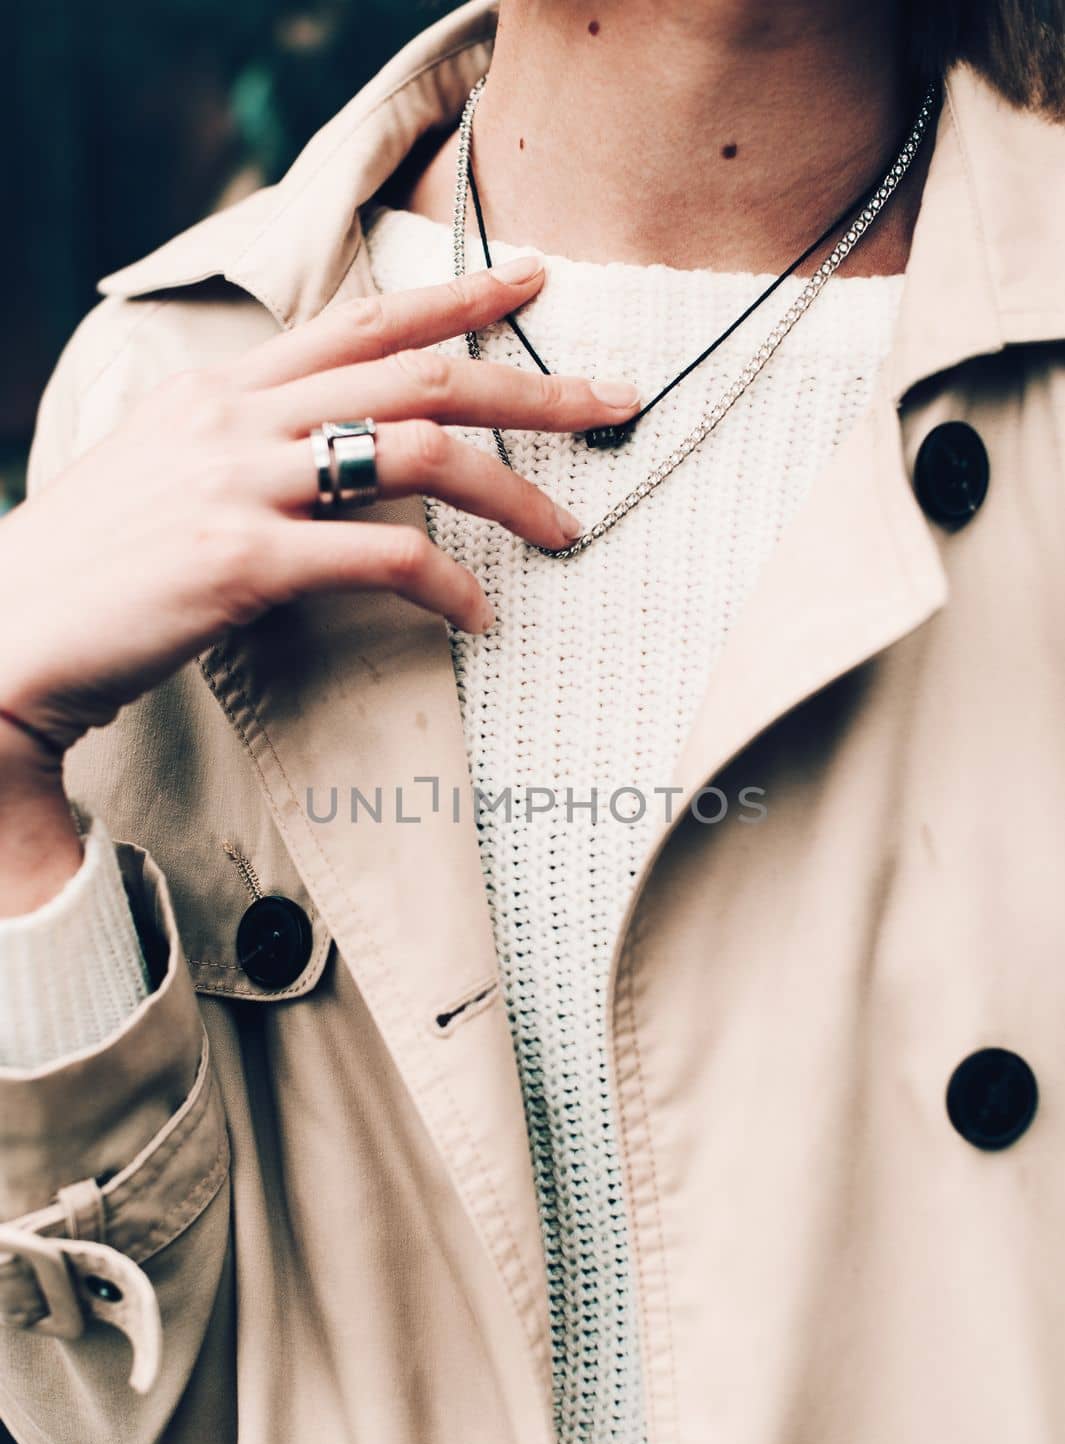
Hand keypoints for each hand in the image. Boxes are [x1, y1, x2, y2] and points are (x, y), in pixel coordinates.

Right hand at [0, 257, 639, 765]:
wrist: (7, 630)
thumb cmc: (95, 564)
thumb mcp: (166, 468)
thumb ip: (245, 442)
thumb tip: (322, 449)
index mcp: (224, 388)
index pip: (363, 321)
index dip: (458, 300)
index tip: (533, 287)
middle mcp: (239, 418)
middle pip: (419, 372)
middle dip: (532, 383)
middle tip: (611, 401)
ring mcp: (241, 485)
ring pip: (420, 451)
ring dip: (513, 491)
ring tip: (566, 530)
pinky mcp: (244, 563)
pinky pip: (382, 557)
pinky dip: (447, 586)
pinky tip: (478, 616)